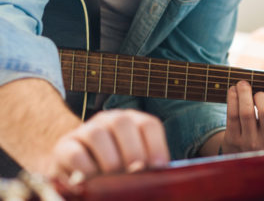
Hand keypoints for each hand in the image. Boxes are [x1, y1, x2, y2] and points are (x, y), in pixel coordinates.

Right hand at [48, 109, 169, 181]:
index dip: (156, 145)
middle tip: (135, 172)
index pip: (148, 124)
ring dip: (109, 159)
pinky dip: (86, 170)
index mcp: (132, 122)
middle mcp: (108, 120)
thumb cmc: (114, 170)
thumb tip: (160, 177)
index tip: (157, 167)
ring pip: (97, 134)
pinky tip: (92, 183)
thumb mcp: (133, 165)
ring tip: (113, 178)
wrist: (75, 171)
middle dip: (132, 150)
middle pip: (122, 122)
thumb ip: (146, 167)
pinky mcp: (63, 147)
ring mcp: (85, 130)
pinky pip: (75, 154)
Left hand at [222, 65, 263, 152]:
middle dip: (258, 93)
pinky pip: (232, 116)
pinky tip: (233, 91)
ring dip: (243, 92)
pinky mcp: (234, 141)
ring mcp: (251, 142)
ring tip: (241, 84)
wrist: (248, 162)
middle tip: (252, 86)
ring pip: (246, 112)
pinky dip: (232, 98)